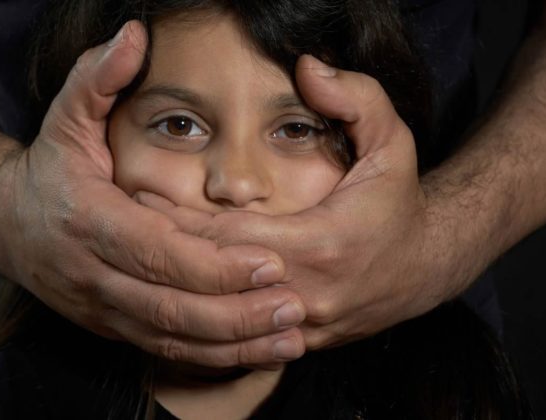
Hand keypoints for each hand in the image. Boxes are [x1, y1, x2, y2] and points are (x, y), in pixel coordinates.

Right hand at [0, 21, 306, 365]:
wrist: (5, 225)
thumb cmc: (47, 170)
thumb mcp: (64, 118)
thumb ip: (98, 76)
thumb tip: (134, 34)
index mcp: (90, 221)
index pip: (157, 252)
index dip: (214, 264)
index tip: (270, 262)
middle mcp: (95, 274)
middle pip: (171, 307)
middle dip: (237, 313)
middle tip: (294, 308)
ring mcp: (103, 308)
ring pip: (172, 338)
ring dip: (234, 344)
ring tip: (287, 339)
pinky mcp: (112, 326)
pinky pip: (165, 350)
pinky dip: (211, 357)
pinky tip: (253, 351)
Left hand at [140, 55, 451, 349]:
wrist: (424, 267)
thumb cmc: (398, 203)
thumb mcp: (393, 141)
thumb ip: (355, 98)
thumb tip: (308, 68)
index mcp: (324, 245)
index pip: (229, 237)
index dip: (179, 220)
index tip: (138, 198)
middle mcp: (309, 294)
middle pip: (216, 277)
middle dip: (166, 252)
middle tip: (121, 226)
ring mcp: (302, 324)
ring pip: (223, 312)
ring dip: (179, 285)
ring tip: (137, 257)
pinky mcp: (299, 339)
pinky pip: (240, 332)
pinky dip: (206, 309)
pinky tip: (176, 288)